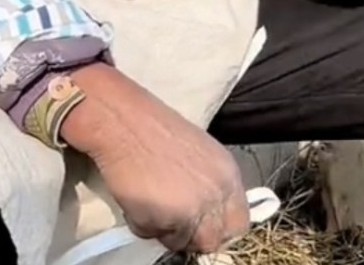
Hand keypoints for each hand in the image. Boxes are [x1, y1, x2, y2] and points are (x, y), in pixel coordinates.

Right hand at [59, 64, 248, 253]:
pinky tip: (136, 198)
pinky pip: (155, 236)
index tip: (201, 226)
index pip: (240, 223)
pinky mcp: (168, 219)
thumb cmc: (153, 129)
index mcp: (229, 174)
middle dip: (193, 236)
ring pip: (184, 243)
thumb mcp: (198, 153)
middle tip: (172, 221)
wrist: (123, 121)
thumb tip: (205, 214)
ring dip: (166, 230)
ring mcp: (195, 209)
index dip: (220, 229)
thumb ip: (210, 186)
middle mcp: (218, 194)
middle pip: (214, 239)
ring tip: (150, 202)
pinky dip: (143, 224)